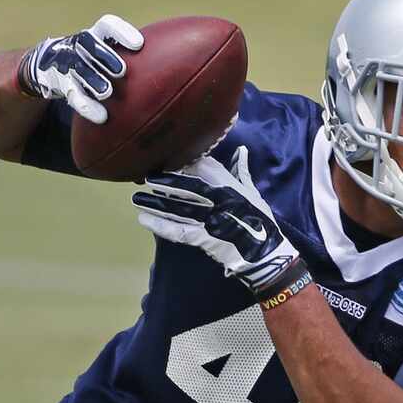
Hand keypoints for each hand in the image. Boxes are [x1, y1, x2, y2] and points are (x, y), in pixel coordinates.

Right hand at [18, 14, 142, 123]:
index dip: (121, 32)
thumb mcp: (106, 54)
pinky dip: (86, 105)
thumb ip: (133, 62)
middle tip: (121, 71)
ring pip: (78, 69)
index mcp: (95, 35)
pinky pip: (71, 94)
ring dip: (93, 80)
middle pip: (89, 44)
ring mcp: (66, 63)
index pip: (107, 26)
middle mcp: (78, 46)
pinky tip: (100, 117)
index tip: (139, 45)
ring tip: (107, 92)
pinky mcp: (58, 83)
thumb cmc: (93, 62)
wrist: (47, 67)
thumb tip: (175, 76)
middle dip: (105, 55)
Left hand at [132, 146, 299, 293]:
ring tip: (138, 198)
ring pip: (178, 208)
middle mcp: (218, 200)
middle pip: (187, 187)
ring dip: (156, 203)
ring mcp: (209, 219)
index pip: (205, 167)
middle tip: (147, 176)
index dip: (186, 162)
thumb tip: (241, 151)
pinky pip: (178, 230)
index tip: (170, 158)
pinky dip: (160, 226)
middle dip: (166, 181)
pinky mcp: (203, 238)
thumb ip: (242, 172)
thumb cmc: (260, 220)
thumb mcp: (253, 192)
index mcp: (230, 186)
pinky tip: (144, 220)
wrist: (264, 251)